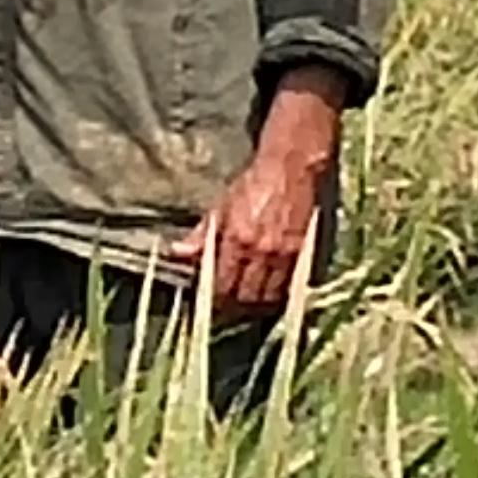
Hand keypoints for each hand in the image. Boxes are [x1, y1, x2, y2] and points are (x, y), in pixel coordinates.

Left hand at [166, 155, 323, 314]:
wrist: (290, 169)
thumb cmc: (252, 185)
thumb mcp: (222, 206)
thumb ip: (201, 234)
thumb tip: (176, 253)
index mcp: (236, 240)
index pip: (222, 285)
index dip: (214, 299)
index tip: (209, 301)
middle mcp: (260, 252)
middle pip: (245, 297)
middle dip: (234, 307)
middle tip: (226, 307)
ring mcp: (283, 255)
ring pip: (268, 297)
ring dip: (256, 305)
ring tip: (247, 303)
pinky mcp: (301, 254)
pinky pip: (288, 287)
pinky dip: (277, 296)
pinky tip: (268, 294)